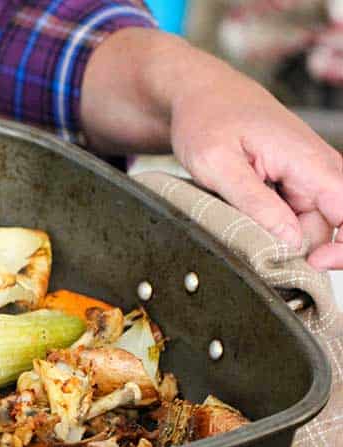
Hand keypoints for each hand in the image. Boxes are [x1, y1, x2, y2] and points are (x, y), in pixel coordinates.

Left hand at [169, 70, 342, 267]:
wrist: (204, 95)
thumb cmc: (207, 120)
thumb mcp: (217, 164)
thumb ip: (255, 203)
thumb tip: (291, 241)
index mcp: (309, 161)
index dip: (339, 247)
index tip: (309, 264)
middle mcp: (320, 167)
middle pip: (330, 227)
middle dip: (301, 249)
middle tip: (257, 255)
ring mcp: (311, 176)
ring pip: (312, 225)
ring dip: (283, 238)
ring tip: (241, 228)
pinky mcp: (298, 182)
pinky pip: (298, 216)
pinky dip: (276, 226)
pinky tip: (249, 221)